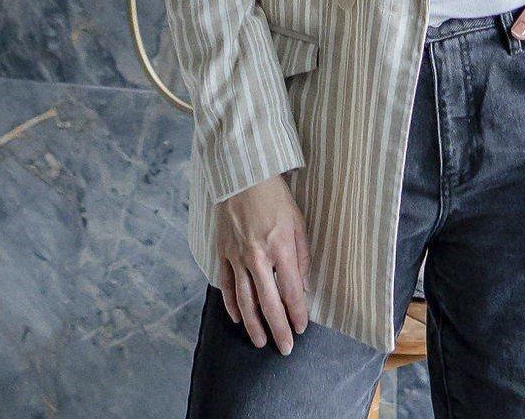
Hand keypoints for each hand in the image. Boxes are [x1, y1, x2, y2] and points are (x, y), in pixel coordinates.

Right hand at [213, 172, 311, 353]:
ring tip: (260, 342)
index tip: (301, 328)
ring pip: (245, 300)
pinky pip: (226, 285)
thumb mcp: (298, 223)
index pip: (291, 291)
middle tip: (285, 348)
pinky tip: (239, 318)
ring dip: (254, 325)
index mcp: (280, 248)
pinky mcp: (222, 253)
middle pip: (269, 303)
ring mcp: (237, 257)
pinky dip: (232, 304)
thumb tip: (302, 285)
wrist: (243, 177)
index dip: (297, 313)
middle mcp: (257, 257)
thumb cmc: (275, 198)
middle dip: (278, 328)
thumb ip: (301, 256)